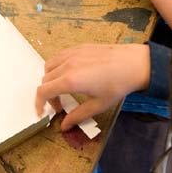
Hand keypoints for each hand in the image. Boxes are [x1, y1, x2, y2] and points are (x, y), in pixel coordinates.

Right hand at [36, 44, 150, 129]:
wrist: (132, 63)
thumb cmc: (116, 86)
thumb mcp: (98, 105)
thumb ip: (77, 116)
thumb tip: (63, 126)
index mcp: (70, 81)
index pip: (43, 91)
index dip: (39, 103)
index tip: (42, 112)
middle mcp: (66, 65)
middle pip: (45, 79)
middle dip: (48, 94)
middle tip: (60, 105)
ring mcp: (71, 53)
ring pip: (50, 65)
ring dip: (51, 79)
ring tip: (63, 89)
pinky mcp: (78, 47)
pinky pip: (59, 56)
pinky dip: (58, 66)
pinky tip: (71, 74)